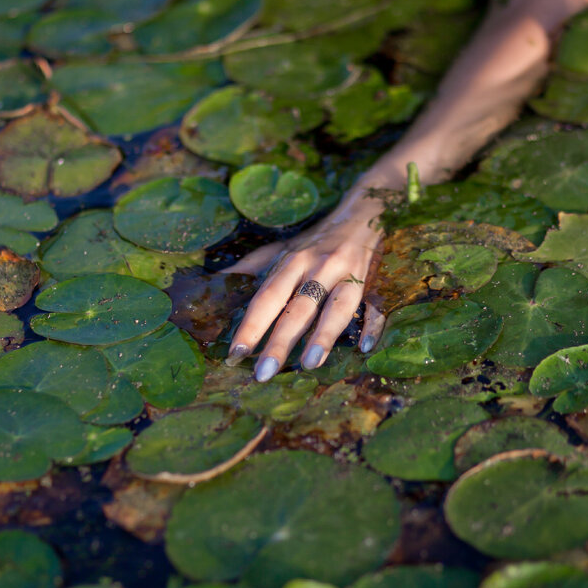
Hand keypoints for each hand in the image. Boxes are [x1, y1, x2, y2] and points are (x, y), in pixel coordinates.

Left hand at [222, 186, 389, 380]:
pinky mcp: (374, 282)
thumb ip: (249, 268)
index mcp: (293, 262)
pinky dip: (372, 325)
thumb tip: (211, 282)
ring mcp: (350, 275)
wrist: (363, 214)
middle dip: (280, 341)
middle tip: (264, 373)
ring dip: (324, 334)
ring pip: (337, 307)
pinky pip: (376, 306)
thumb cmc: (315, 242)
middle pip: (298, 308)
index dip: (251, 326)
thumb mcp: (281, 250)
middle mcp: (320, 267)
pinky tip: (364, 348)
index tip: (235, 353)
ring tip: (310, 364)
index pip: (267, 297)